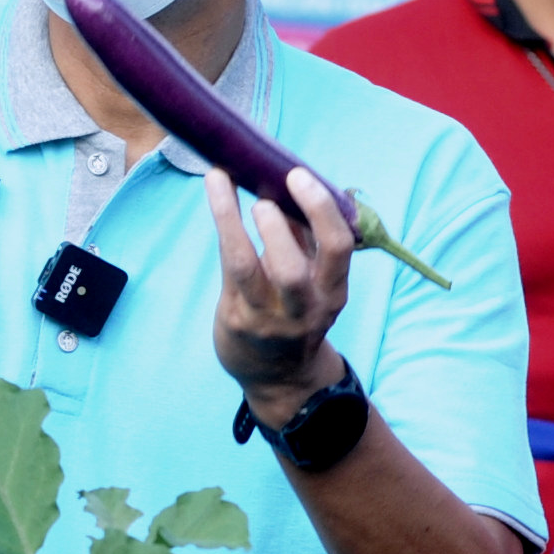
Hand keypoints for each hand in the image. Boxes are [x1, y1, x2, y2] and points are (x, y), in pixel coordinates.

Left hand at [206, 165, 351, 425]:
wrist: (279, 377)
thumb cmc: (295, 309)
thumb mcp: (313, 279)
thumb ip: (306, 237)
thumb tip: (287, 178)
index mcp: (333, 291)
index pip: (338, 247)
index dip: (319, 208)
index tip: (298, 175)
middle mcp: (305, 308)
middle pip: (294, 270)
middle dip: (275, 227)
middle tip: (261, 199)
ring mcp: (267, 318)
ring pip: (250, 270)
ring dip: (235, 222)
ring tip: (225, 184)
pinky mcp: (237, 320)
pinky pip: (228, 270)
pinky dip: (223, 227)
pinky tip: (216, 195)